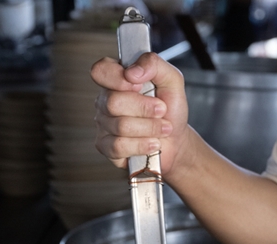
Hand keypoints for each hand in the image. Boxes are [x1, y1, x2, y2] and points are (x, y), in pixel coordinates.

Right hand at [91, 53, 189, 173]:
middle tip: (161, 111)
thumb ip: (154, 64)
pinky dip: (142, 145)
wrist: (176, 141)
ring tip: (163, 128)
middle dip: (144, 109)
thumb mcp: (172, 80)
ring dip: (150, 128)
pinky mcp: (105, 147)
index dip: (117, 78)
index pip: (101, 71)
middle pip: (113, 102)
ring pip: (120, 126)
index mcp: (116, 80)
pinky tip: (152, 144)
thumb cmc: (170, 111)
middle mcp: (106, 101)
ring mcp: (103, 124)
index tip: (138, 85)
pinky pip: (118, 146)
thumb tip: (132, 71)